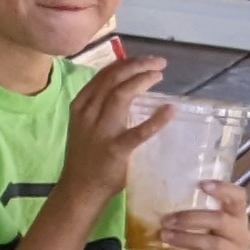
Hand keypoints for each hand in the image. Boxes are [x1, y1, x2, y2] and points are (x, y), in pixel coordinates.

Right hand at [61, 53, 171, 210]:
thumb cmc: (86, 157)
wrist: (80, 189)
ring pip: (120, 95)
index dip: (126, 63)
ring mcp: (100, 131)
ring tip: (159, 76)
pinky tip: (169, 111)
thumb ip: (100, 106)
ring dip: (142, 81)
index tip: (145, 60)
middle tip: (159, 63)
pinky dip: (156, 120)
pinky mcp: (115, 150)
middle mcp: (87, 113)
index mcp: (80, 105)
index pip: (104, 75)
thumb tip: (128, 87)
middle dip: (137, 66)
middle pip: (113, 79)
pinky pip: (138, 132)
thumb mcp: (85, 124)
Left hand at [151, 177, 249, 249]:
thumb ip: (194, 211)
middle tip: (166, 220)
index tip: (201, 184)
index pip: (239, 198)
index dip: (224, 189)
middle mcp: (242, 235)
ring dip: (185, 239)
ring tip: (164, 236)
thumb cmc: (204, 246)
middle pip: (221, 221)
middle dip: (191, 218)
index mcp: (237, 217)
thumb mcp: (203, 227)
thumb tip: (159, 193)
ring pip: (213, 244)